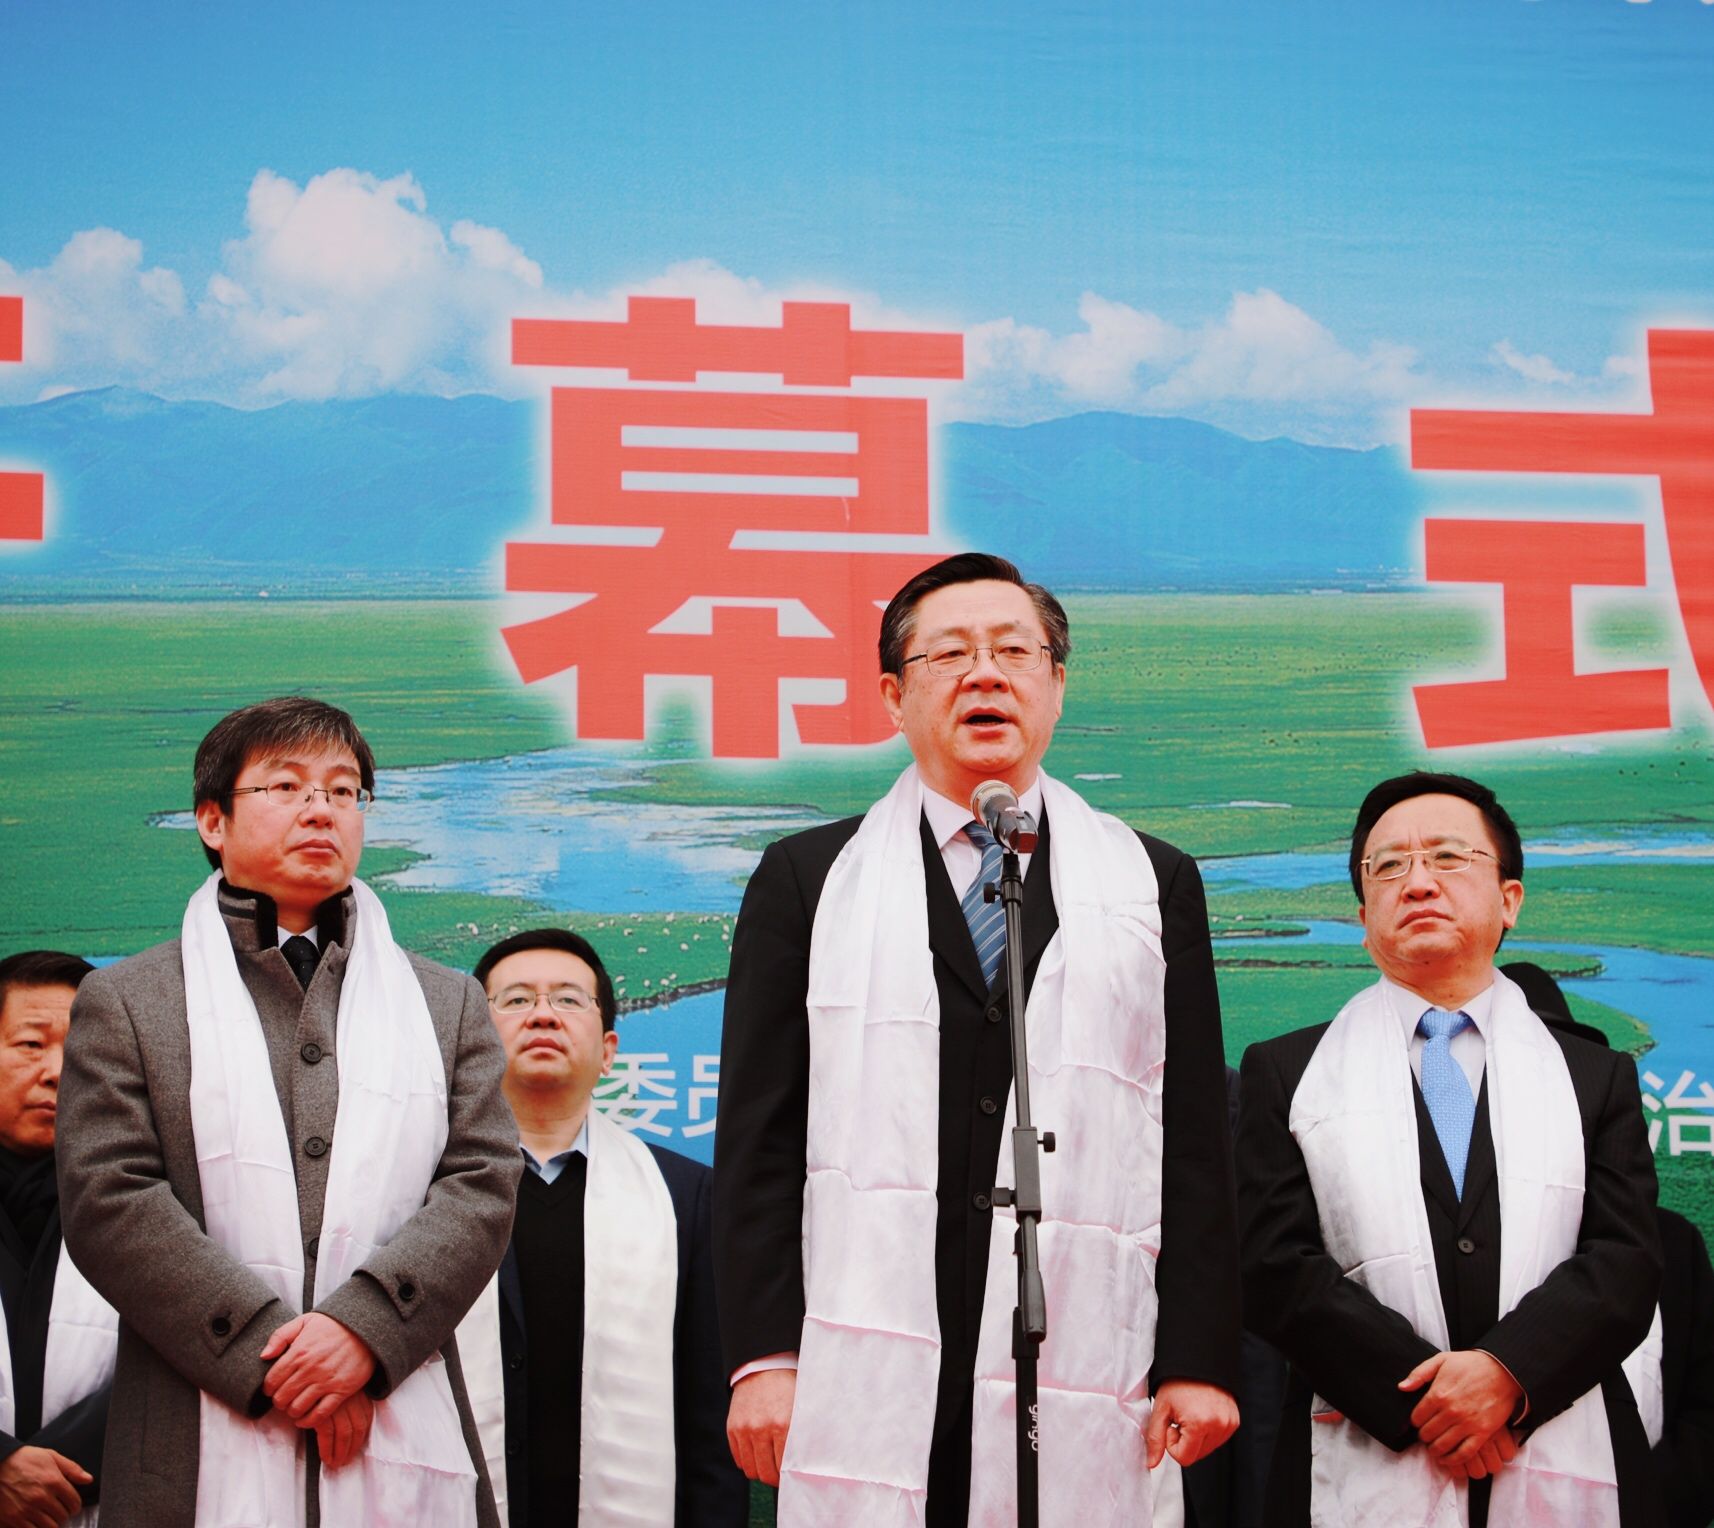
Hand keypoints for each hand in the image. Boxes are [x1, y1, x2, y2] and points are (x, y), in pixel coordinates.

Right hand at [0, 1445, 90, 1527]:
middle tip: (60, 1511)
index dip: (75, 1506)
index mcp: (53, 1481)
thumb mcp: (51, 1457)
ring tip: (50, 1517)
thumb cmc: (23, 1460)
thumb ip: (72, 1469)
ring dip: (52, 1523)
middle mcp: (41, 1498)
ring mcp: (26, 1510)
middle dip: (64, 1514)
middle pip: (63, 1516)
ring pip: (49, 1527)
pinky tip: (37, 1522)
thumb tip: (88, 1480)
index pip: (74, 1502)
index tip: (73, 1506)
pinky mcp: (13, 1519)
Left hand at [261, 1312, 376, 1423]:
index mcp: (299, 1352)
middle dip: (279, 1402)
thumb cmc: (333, 1325)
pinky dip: (308, 1421)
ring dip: (292, 1411)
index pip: (272, 1381)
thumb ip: (280, 1336)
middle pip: (282, 1397)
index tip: (272, 1389)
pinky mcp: (341, 1391)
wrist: (366, 1327)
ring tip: (294, 1407)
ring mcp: (326, 1381)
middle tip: (283, 1399)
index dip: (268, 1389)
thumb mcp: (305, 1321)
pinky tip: (304, 1418)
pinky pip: (319, 1414)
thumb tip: (263, 1356)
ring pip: (297, 1408)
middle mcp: (310, 1369)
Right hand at [312, 1390, 376, 1469]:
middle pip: (358, 1427)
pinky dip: (327, 1450)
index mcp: (355, 1390)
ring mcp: (336, 1403)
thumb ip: (345, 1403)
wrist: (294, 1375)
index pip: (366, 1415)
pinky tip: (325, 1458)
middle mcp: (349, 1396)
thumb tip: (350, 1428)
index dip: (362, 1435)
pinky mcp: (321, 1411)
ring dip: (341, 1452)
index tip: (356, 1446)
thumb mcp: (335, 1388)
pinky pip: (328, 1436)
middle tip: (345, 1460)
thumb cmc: (315, 1385)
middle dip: (353, 1447)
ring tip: (335, 1463)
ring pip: (345, 1433)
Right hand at [727, 1368, 795, 1486]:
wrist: (763, 1366)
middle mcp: (761, 1429)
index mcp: (783, 1424)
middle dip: (773, 1479)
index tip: (790, 1477)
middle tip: (779, 1476)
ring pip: (750, 1469)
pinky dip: (747, 1461)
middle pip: (765, 1473)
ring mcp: (745, 1429)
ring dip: (759, 1471)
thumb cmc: (787, 1388)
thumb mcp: (800, 1407)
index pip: (784, 1467)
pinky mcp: (732, 1427)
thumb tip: (809, 1461)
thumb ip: (803, 1434)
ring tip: (767, 1465)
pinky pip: (738, 1458)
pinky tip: (756, 1454)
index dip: (788, 1477)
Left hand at [1144, 1380, 1239, 1467]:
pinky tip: (1201, 1413)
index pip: (1184, 1458)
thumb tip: (1151, 1463)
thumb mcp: (1161, 1408)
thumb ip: (1155, 1438)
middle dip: (1185, 1441)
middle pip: (1196, 1455)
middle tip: (1180, 1417)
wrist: (1197, 1360)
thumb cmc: (1177, 1381)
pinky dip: (1207, 1431)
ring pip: (1207, 1448)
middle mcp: (1219, 1426)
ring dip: (1196, 1437)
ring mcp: (1229, 1424)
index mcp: (1200, 1424)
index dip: (1172, 1444)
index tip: (1171, 1424)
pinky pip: (1217, 1439)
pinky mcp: (1234, 1421)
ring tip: (1191, 1413)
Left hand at [1400, 1350, 1522, 1470]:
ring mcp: (1467, 1423)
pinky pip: (1465, 1452)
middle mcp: (1451, 1411)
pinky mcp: (1483, 1432)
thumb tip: (1402, 1388)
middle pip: (1428, 1433)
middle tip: (1426, 1435)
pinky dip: (1453, 1459)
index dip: (1414, 1422)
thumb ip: (1419, 1374)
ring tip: (1433, 1448)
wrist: (1502, 1370)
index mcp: (1438, 1394)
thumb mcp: (1440, 1360)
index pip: (1417, 1418)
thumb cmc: (1469, 1364)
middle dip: (1424, 1436)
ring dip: (1435, 1450)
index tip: (1418, 1422)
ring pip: (1443, 1445)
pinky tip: (1447, 1459)